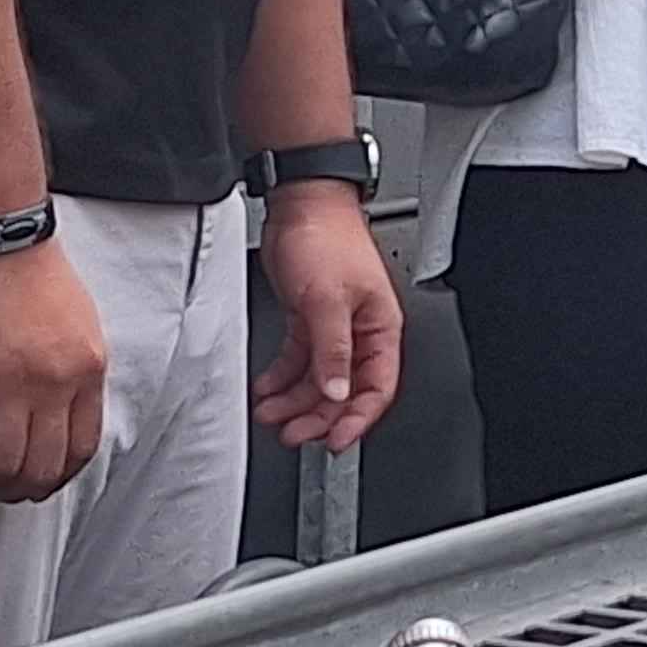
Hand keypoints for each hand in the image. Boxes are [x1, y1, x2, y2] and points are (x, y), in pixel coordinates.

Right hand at [0, 241, 109, 502]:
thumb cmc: (36, 273)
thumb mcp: (81, 325)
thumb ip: (77, 372)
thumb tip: (65, 415)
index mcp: (86, 370)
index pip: (81, 448)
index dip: (58, 477)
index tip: (39, 482)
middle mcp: (52, 382)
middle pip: (40, 466)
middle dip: (16, 489)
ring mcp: (6, 380)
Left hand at [252, 185, 405, 452]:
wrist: (301, 204)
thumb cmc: (326, 238)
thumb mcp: (327, 299)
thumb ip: (332, 349)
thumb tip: (337, 391)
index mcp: (379, 328)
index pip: (377, 388)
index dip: (357, 419)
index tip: (335, 442)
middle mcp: (359, 332)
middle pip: (344, 390)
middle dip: (318, 416)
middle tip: (292, 434)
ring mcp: (333, 326)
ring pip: (318, 379)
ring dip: (295, 400)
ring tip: (271, 414)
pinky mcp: (308, 317)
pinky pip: (298, 359)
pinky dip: (282, 377)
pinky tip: (267, 387)